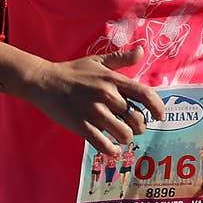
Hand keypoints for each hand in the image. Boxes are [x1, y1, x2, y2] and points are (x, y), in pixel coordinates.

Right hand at [27, 44, 166, 156]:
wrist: (43, 81)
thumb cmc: (72, 71)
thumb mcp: (97, 61)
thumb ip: (121, 58)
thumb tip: (141, 51)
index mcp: (113, 80)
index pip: (146, 95)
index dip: (158, 108)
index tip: (159, 116)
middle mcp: (107, 95)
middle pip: (138, 119)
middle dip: (139, 127)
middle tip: (131, 127)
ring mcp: (94, 112)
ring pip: (124, 134)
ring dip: (125, 138)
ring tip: (119, 136)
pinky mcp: (81, 126)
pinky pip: (104, 145)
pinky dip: (112, 150)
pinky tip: (111, 148)